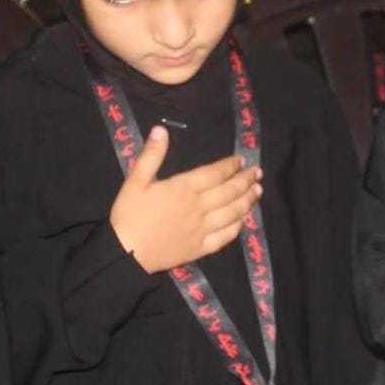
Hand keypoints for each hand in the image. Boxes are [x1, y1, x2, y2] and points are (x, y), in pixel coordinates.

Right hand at [111, 126, 263, 273]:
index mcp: (184, 188)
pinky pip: (226, 236)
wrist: (125, 254)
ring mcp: (203, 229)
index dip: (230, 166)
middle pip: (230, 191)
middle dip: (246, 180)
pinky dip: (238, 226)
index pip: (215, 173)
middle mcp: (199, 207)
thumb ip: (151, 155)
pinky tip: (244, 220)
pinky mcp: (201, 248)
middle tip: (258, 173)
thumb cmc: (129, 215)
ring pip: (233, 212)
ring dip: (248, 200)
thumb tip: (161, 130)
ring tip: (258, 191)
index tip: (241, 160)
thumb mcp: (134, 182)